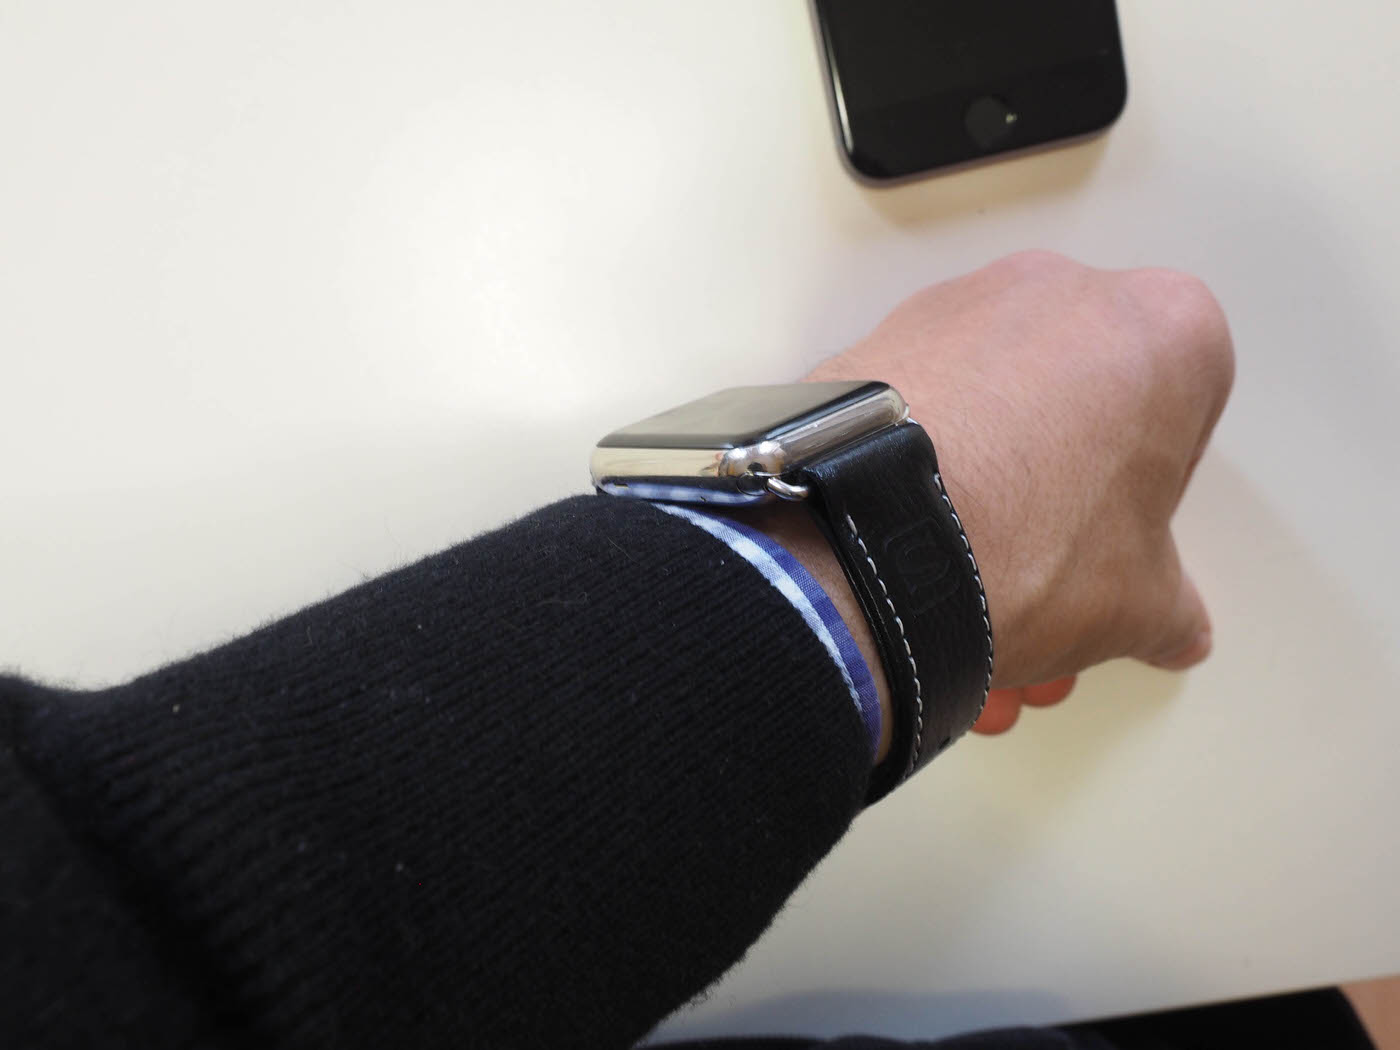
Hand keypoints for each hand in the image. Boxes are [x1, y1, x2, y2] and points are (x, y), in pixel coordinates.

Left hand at [808, 252, 1234, 716]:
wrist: (875, 538)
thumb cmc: (1031, 546)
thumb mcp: (1135, 603)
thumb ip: (1171, 605)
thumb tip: (1178, 625)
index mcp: (1168, 329)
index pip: (1183, 410)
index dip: (1148, 489)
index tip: (1117, 537)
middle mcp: (1066, 289)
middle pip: (1083, 398)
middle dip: (1066, 484)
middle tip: (1042, 562)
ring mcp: (963, 302)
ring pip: (998, 398)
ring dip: (991, 473)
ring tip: (966, 566)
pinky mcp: (880, 330)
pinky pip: (927, 397)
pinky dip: (926, 455)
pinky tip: (910, 534)